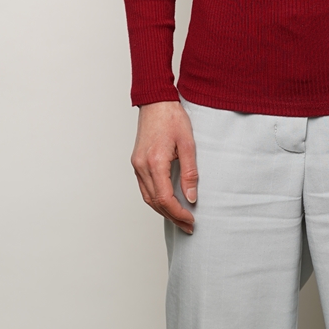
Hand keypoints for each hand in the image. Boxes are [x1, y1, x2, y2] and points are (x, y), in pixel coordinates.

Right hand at [131, 100, 197, 234]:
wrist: (156, 102)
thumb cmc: (172, 118)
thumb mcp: (188, 144)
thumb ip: (190, 173)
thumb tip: (191, 197)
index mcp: (155, 162)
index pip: (164, 198)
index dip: (178, 213)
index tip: (191, 220)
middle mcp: (141, 166)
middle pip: (155, 202)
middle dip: (172, 217)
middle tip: (188, 226)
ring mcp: (137, 165)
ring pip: (147, 197)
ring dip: (163, 211)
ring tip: (180, 219)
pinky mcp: (137, 162)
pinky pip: (144, 188)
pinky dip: (156, 199)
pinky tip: (168, 203)